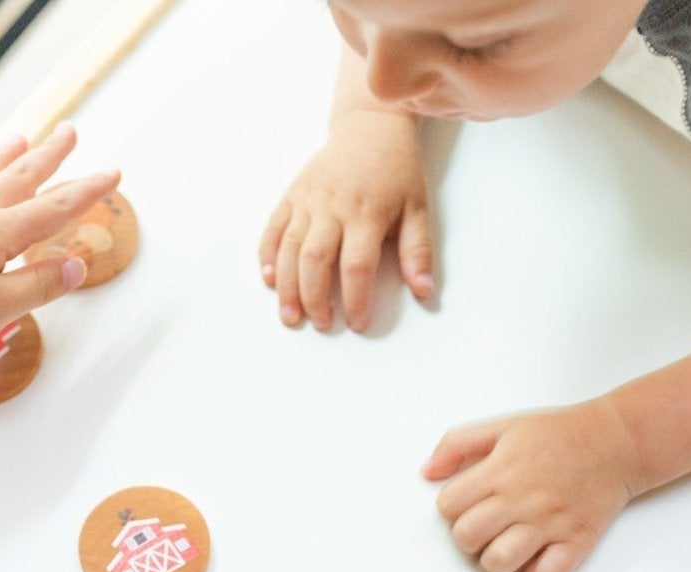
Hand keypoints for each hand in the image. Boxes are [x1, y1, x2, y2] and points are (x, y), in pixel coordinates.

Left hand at [0, 125, 120, 354]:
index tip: (111, 174)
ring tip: (22, 138)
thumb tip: (75, 266)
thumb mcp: (0, 307)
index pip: (55, 208)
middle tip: (70, 131)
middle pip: (20, 176)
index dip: (87, 191)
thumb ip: (39, 284)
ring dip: (6, 155)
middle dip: (50, 155)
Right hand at [259, 110, 433, 332]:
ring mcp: (308, 200)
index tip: (358, 323)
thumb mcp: (418, 208)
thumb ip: (418, 251)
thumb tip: (423, 290)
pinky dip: (267, 255)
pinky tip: (269, 279)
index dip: (356, 299)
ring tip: (290, 315)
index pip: (357, 265)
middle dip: (315, 298)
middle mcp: (333, 207)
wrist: (370, 128)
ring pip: (289, 248)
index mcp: (367, 213)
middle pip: (315, 260)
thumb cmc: (396, 172)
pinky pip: (273, 228)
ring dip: (287, 286)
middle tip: (321, 323)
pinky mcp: (292, 195)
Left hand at [425, 397, 646, 571]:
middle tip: (488, 525)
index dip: (453, 508)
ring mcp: (549, 523)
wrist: (617, 441)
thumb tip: (427, 472)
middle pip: (466, 538)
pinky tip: (539, 556)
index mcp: (500, 471)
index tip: (471, 502)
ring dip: (497, 559)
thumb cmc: (559, 434)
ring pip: (498, 562)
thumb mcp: (503, 426)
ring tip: (509, 544)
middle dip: (469, 535)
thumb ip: (458, 443)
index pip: (447, 507)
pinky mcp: (576, 542)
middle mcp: (521, 499)